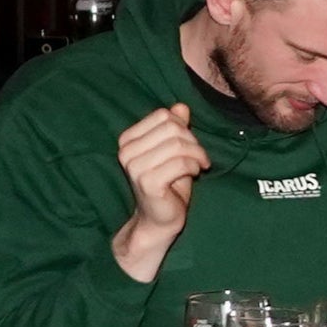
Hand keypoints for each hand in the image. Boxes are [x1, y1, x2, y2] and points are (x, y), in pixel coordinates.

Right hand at [110, 101, 210, 281]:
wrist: (158, 220)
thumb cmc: (167, 185)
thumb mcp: (172, 151)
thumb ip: (175, 128)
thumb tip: (181, 106)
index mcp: (128, 140)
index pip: (163, 115)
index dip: (183, 126)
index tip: (191, 144)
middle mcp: (126, 151)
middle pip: (172, 127)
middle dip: (193, 141)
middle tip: (200, 157)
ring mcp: (135, 167)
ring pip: (178, 144)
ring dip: (196, 155)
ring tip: (198, 166)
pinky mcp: (148, 182)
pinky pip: (180, 162)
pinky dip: (193, 166)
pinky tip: (194, 174)